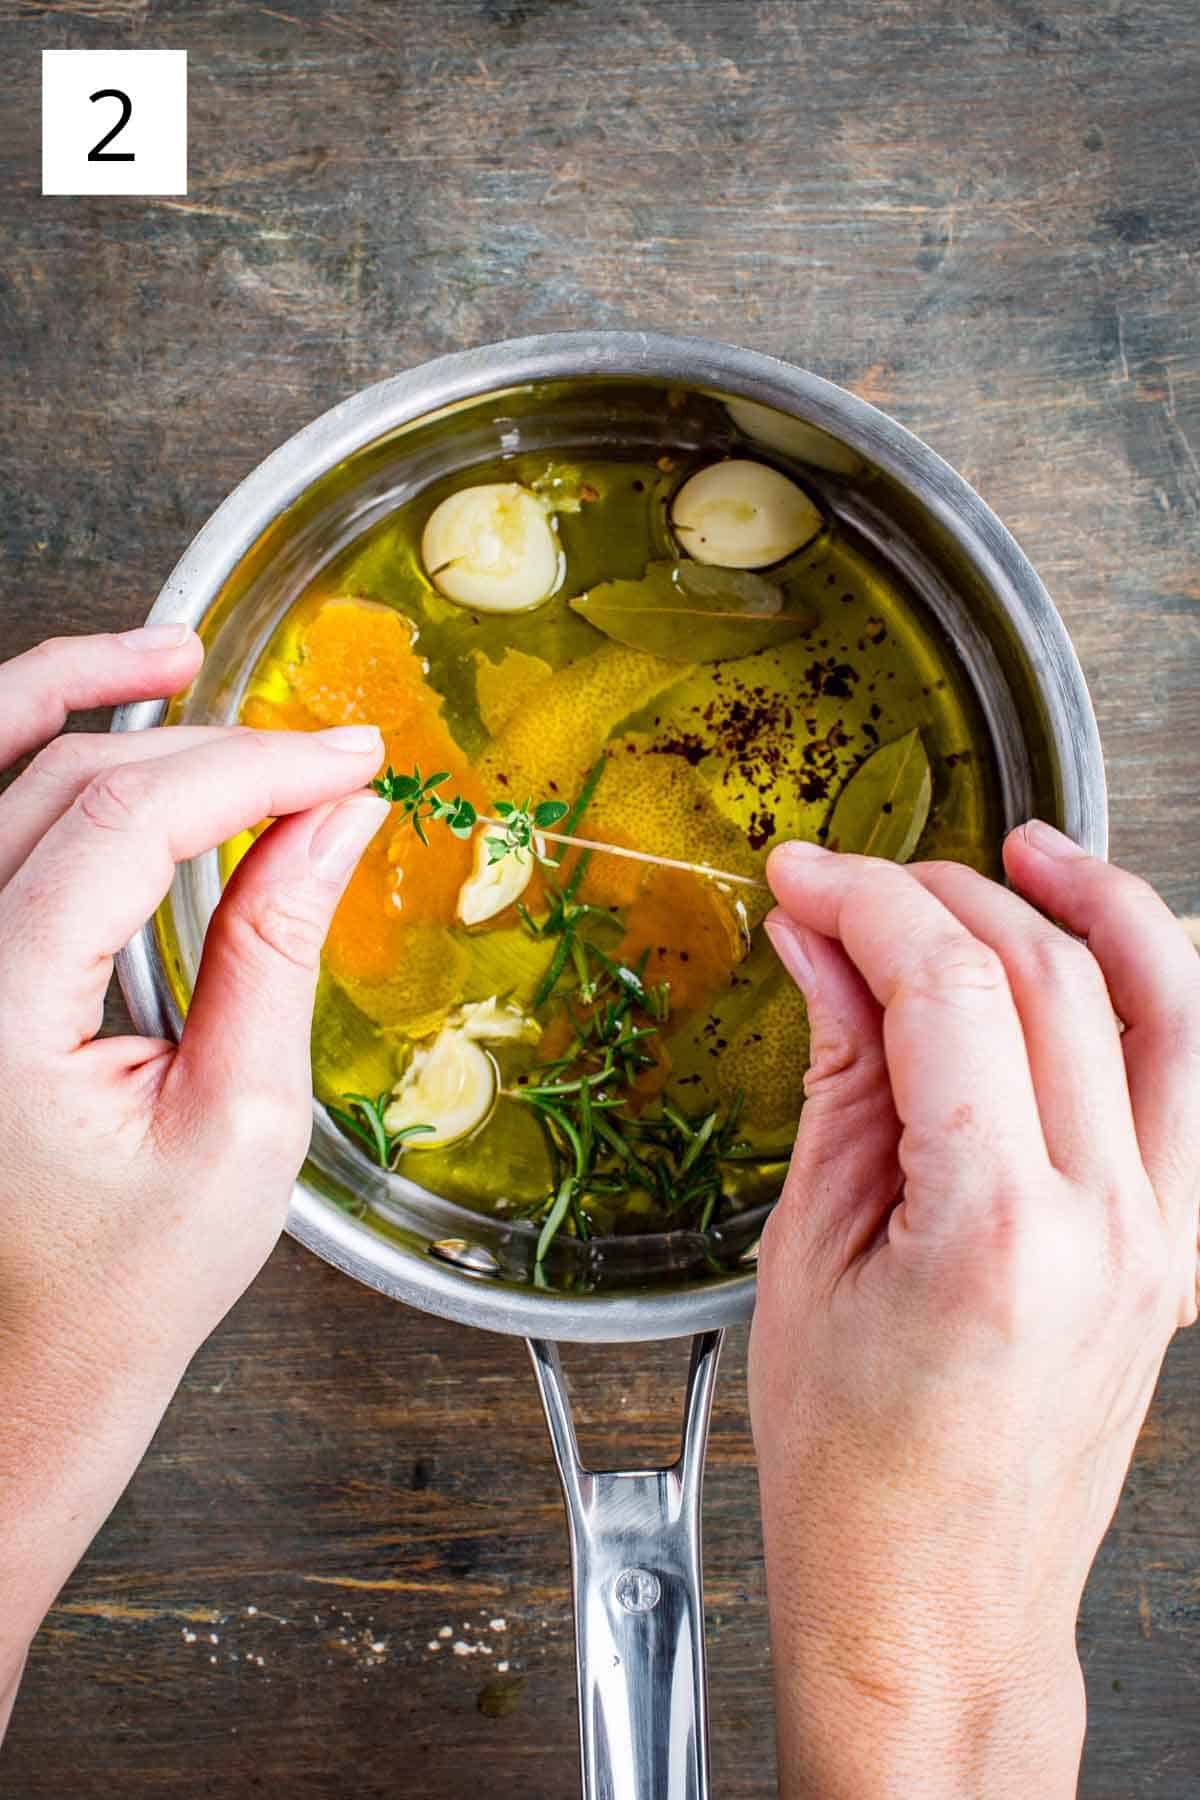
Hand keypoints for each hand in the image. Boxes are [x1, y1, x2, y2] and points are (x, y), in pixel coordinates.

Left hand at [0, 625, 387, 1719]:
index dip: (252, 768)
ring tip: (181, 656)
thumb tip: (336, 818)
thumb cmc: (119, 1284)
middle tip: (319, 757)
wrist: (18, 1366)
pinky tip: (86, 714)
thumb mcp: (237, 1126)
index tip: (350, 758)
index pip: (125, 822)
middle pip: (64, 779)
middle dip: (207, 748)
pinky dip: (21, 746)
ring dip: (81, 693)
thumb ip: (274, 950)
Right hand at [751, 826, 1199, 1798]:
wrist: (939, 1611)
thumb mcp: (806, 1257)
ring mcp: (1165, 1240)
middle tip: (855, 882)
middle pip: (1053, 980)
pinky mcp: (1177, 1253)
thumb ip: (836, 1074)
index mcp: (996, 1234)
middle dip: (945, 897)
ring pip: (1167, 1009)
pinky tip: (1098, 957)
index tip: (804, 877)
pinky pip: (1195, 1085)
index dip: (868, 902)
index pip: (949, 990)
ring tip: (1026, 852)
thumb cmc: (853, 1476)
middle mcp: (1110, 1227)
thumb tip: (820, 946)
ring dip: (1097, 907)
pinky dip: (1153, 996)